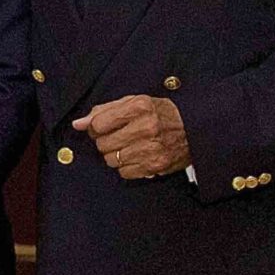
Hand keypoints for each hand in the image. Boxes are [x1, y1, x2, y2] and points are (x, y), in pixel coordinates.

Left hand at [73, 94, 188, 179]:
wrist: (196, 129)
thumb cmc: (160, 113)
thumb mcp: (134, 102)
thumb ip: (103, 111)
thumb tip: (77, 124)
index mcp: (140, 107)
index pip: (98, 124)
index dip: (97, 127)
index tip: (104, 127)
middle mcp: (146, 127)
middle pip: (103, 144)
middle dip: (106, 141)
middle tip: (120, 137)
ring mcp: (152, 148)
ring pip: (111, 160)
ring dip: (116, 155)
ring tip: (131, 146)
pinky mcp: (156, 166)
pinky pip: (124, 172)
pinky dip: (127, 166)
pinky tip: (138, 156)